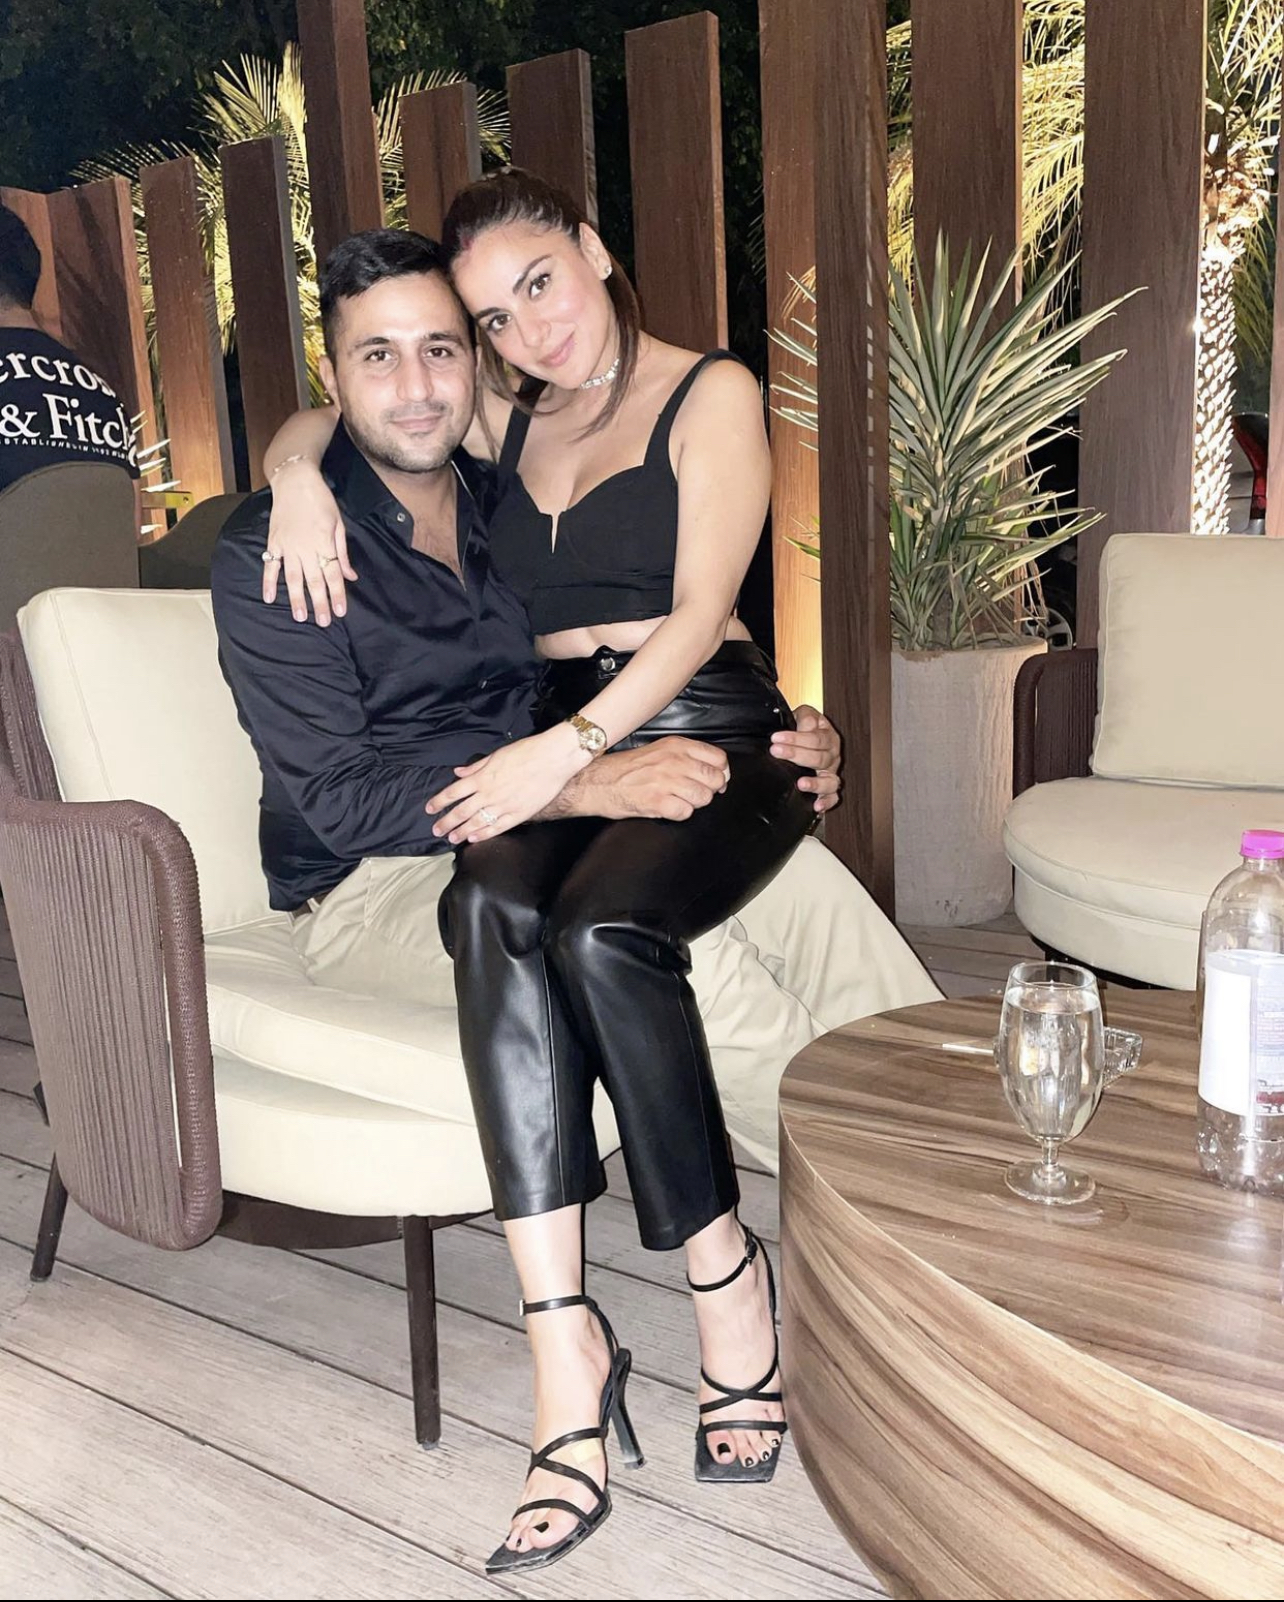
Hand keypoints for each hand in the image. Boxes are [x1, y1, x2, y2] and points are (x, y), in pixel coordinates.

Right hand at [262, 460, 355, 625]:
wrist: (295, 481)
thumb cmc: (321, 500)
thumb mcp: (338, 523)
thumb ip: (342, 552)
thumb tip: (350, 576)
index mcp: (324, 542)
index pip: (333, 574)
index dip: (338, 594)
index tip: (341, 612)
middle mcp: (305, 547)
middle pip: (314, 580)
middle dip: (320, 603)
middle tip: (324, 622)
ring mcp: (287, 546)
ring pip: (293, 578)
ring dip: (297, 599)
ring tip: (301, 617)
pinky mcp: (273, 542)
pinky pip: (270, 566)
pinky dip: (268, 582)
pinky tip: (269, 598)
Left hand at [427, 727, 587, 841]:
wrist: (553, 758)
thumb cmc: (526, 752)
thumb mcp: (496, 754)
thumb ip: (476, 766)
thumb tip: (458, 772)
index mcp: (481, 777)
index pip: (453, 792)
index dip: (439, 801)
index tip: (430, 809)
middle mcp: (488, 793)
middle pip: (461, 811)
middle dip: (446, 822)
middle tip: (436, 830)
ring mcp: (503, 806)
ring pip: (476, 822)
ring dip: (461, 831)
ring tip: (452, 838)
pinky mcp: (518, 814)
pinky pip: (497, 827)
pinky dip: (483, 834)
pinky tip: (474, 838)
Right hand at [560, 737, 730, 820]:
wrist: (595, 782)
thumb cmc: (627, 769)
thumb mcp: (659, 751)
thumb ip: (686, 756)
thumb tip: (718, 771)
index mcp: (676, 745)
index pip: (719, 758)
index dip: (720, 773)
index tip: (713, 780)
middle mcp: (673, 760)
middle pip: (715, 779)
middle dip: (710, 790)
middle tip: (695, 794)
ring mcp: (665, 781)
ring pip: (704, 798)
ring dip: (694, 803)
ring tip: (678, 801)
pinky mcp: (656, 802)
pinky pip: (685, 813)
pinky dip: (680, 814)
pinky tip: (667, 808)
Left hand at [771, 705, 841, 813]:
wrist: (800, 740)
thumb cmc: (801, 728)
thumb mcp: (804, 716)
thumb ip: (806, 718)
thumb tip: (806, 725)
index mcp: (828, 738)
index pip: (816, 739)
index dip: (796, 738)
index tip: (776, 738)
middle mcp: (832, 757)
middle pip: (820, 759)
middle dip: (797, 755)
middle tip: (777, 751)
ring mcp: (831, 774)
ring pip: (829, 781)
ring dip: (815, 783)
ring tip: (801, 783)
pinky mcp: (828, 789)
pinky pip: (832, 797)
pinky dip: (827, 802)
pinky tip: (817, 805)